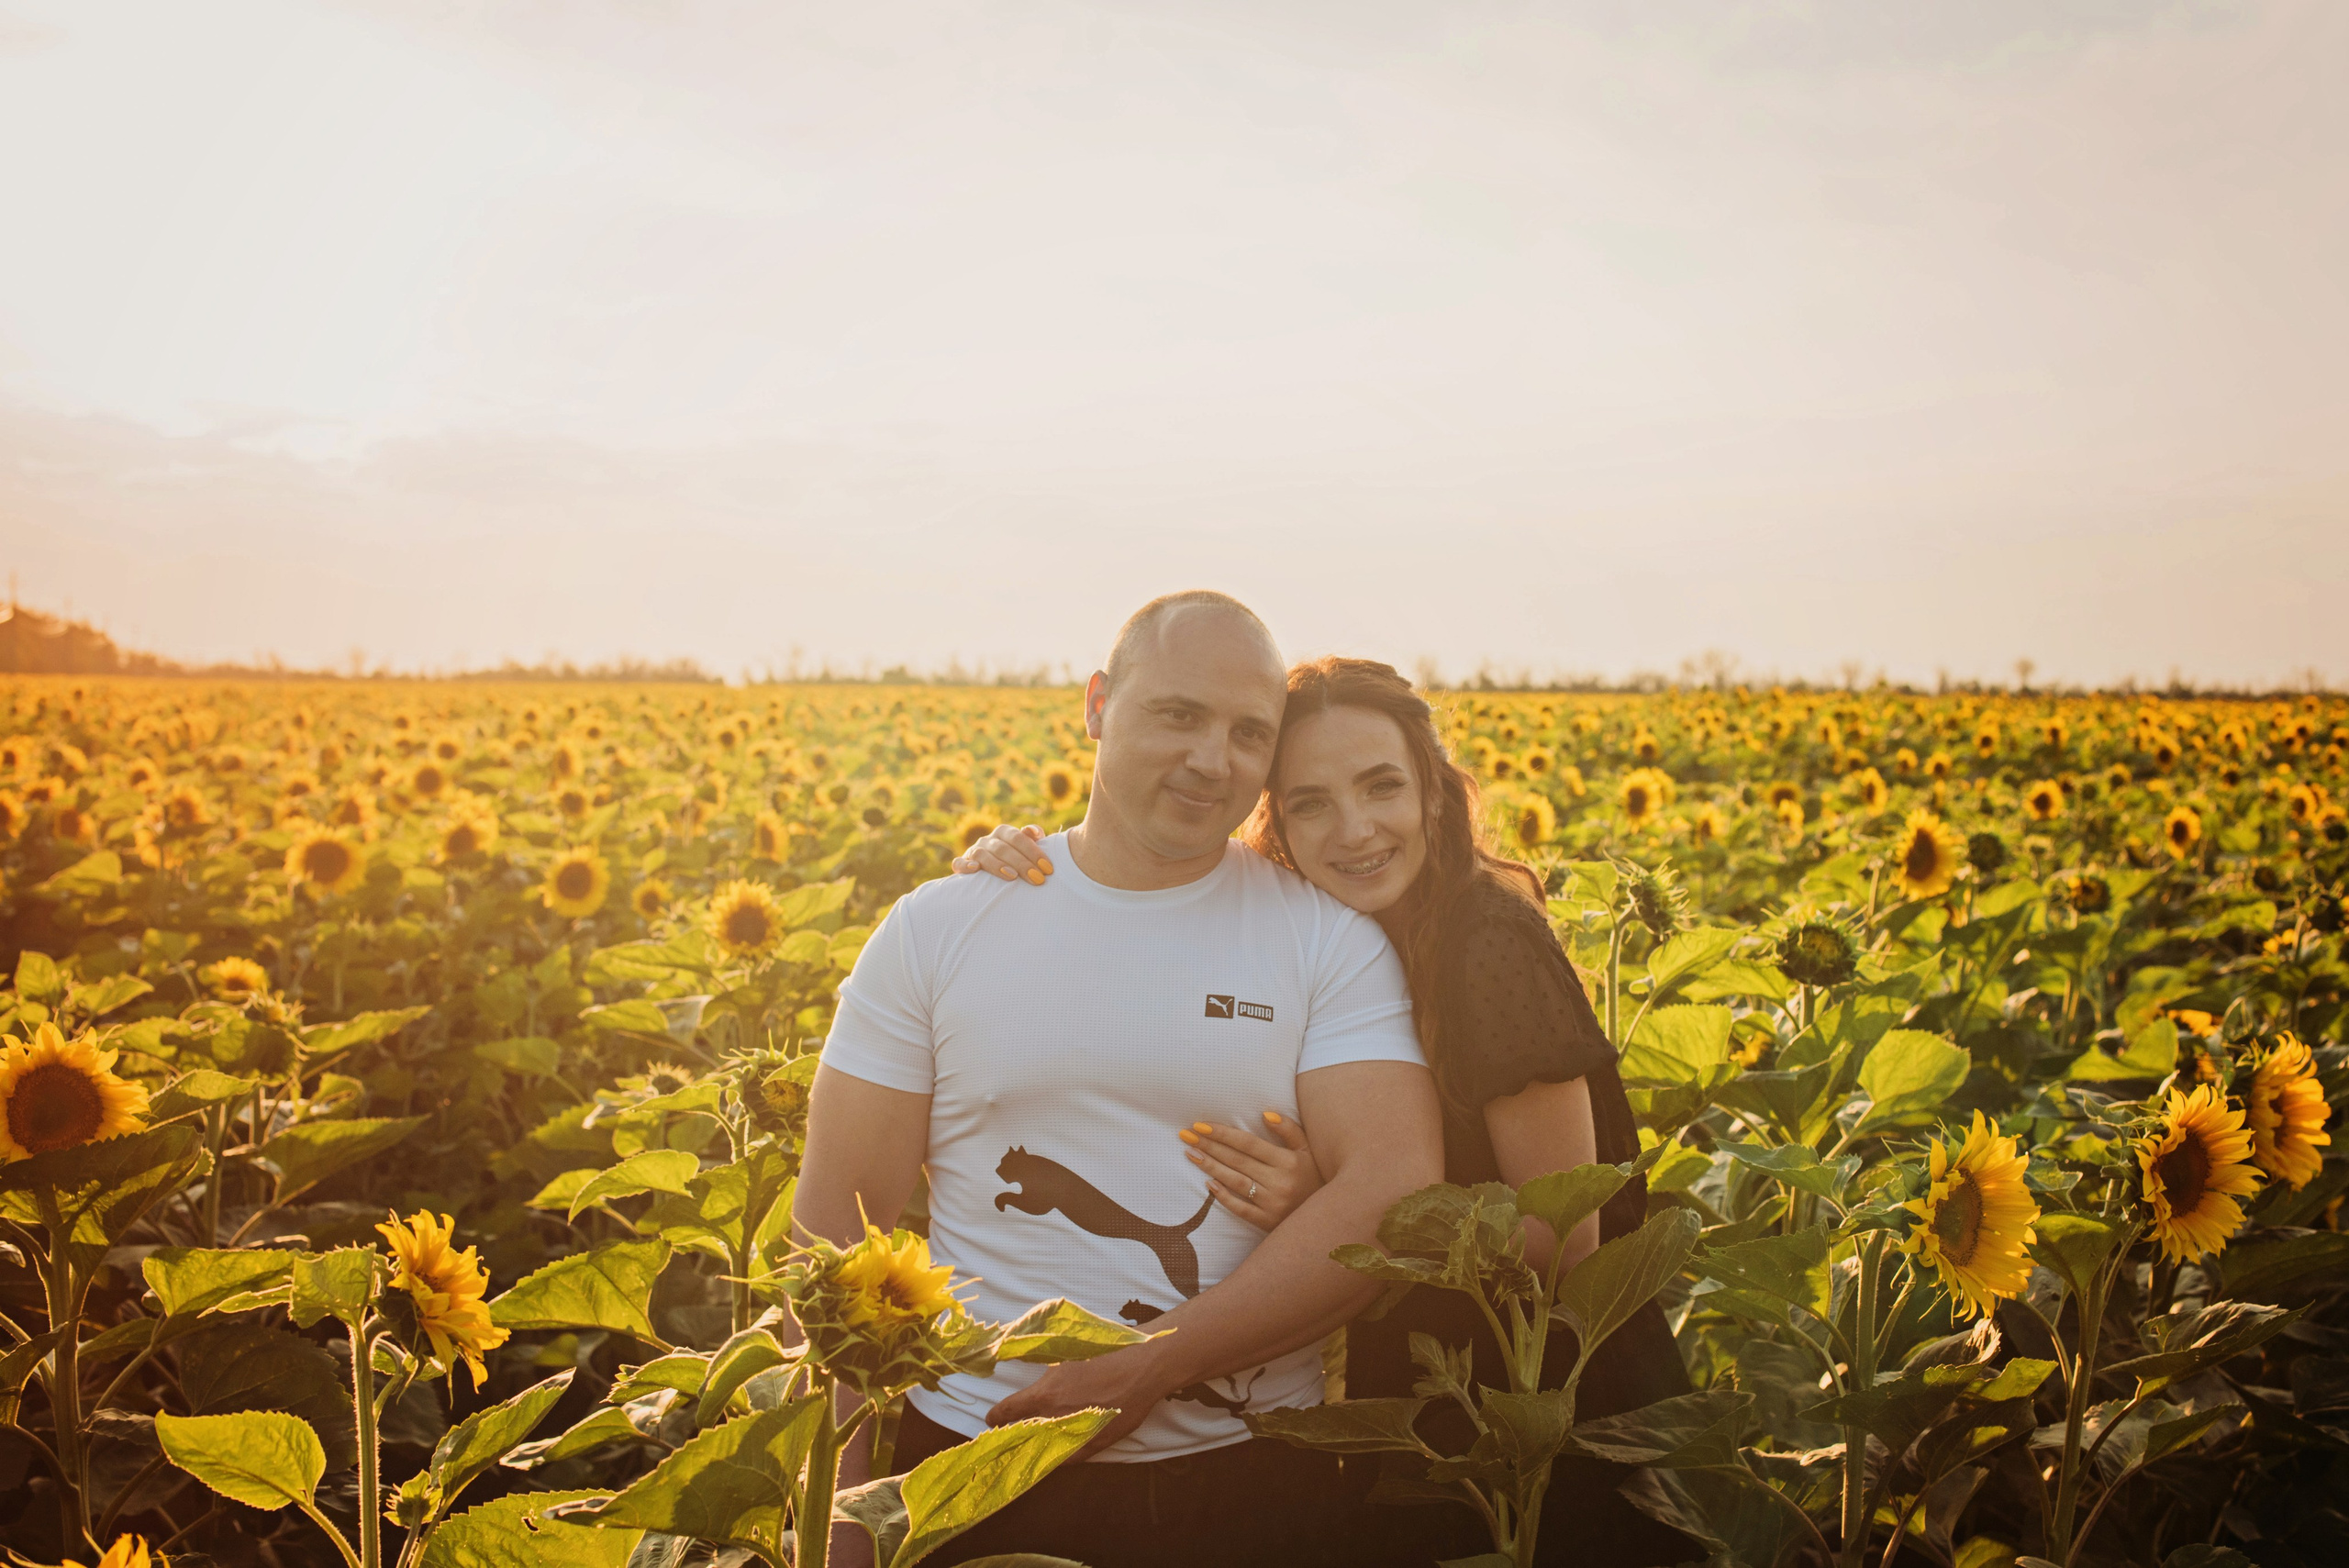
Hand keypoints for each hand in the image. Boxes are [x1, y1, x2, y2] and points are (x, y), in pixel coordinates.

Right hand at [949, 823, 1051, 883]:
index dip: (1034, 852)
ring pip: (983, 854)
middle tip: (1037, 879)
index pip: (1018, 838)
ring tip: (1012, 877)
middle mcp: (988, 839)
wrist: (990, 874)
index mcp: (1004, 832)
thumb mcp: (1026, 849)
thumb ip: (1032, 839)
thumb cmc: (1016, 861)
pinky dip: (965, 865)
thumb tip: (1035, 832)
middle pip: (1004, 848)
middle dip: (1022, 863)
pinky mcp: (962, 864)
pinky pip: (959, 863)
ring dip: (997, 865)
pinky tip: (975, 870)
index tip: (1048, 868)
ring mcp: (973, 851)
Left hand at [984, 1343, 1168, 1456]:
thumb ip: (1046, 1370)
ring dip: (1033, 1448)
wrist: (1142, 1366)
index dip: (996, 1416)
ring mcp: (1076, 1434)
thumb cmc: (1105, 1354)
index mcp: (1045, 1394)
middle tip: (1003, 1436)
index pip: (1008, 1411)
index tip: (990, 1419)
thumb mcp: (1067, 1355)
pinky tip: (1051, 1457)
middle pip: (1024, 1434)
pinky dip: (1057, 1458)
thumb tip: (1028, 1368)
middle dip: (1012, 1435)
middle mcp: (1056, 1418)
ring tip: (1024, 1448)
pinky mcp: (1096, 1444)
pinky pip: (1069, 1458)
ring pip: (1045, 1449)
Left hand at [1179, 1111, 1321, 1229]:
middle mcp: (1279, 1182)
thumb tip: (1264, 1113)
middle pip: (1237, 1160)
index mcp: (1288, 1161)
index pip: (1248, 1144)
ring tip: (1190, 1154)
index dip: (1223, 1133)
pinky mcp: (1268, 1222)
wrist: (1331, 1215)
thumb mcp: (1309, 1150)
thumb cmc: (1317, 1176)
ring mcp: (1273, 1204)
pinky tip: (1208, 1185)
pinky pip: (1241, 1209)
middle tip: (1186, 1135)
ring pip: (1235, 1182)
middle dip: (1209, 1146)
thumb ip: (1289, 1130)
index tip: (1200, 1125)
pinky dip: (1223, 1197)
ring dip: (1210, 1167)